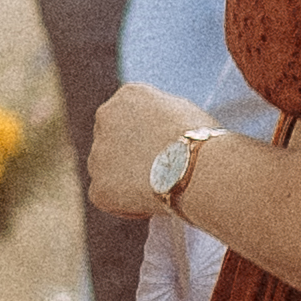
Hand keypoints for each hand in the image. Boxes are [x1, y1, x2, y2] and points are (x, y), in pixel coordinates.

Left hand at [86, 82, 207, 223]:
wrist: (198, 169)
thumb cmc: (202, 141)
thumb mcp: (183, 110)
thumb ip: (159, 115)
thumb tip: (157, 127)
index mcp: (128, 96)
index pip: (128, 115)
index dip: (145, 136)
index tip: (161, 149)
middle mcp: (105, 118)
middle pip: (112, 140)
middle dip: (129, 155)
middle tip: (156, 171)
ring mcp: (98, 154)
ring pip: (107, 169)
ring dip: (125, 178)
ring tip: (157, 186)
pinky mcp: (98, 186)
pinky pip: (107, 197)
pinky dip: (124, 204)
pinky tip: (150, 202)